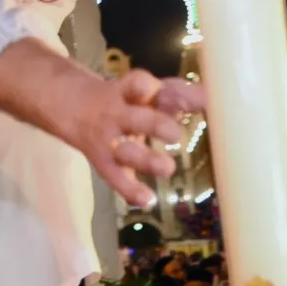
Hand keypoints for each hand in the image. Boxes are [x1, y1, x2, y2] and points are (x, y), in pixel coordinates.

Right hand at [0, 39, 204, 208]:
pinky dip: (130, 191)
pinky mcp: (105, 163)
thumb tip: (211, 97)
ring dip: (146, 160)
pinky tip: (147, 200)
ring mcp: (110, 140)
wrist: (74, 108)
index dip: (154, 91)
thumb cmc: (127, 100)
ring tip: (167, 168)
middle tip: (176, 135)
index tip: (180, 101)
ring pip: (126, 151)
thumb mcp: (146, 91)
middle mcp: (118, 114)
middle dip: (155, 126)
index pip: (138, 85)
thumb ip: (178, 94)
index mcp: (129, 92)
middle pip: (136, 119)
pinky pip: (116, 178)